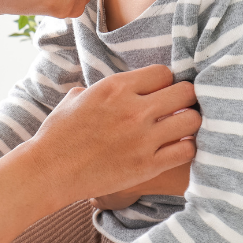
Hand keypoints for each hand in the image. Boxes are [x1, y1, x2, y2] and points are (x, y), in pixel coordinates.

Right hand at [20, 65, 198, 207]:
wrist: (50, 170)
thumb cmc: (59, 133)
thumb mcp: (76, 98)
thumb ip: (100, 89)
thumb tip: (110, 89)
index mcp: (115, 87)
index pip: (164, 72)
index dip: (165, 81)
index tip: (162, 91)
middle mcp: (133, 109)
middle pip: (185, 91)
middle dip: (185, 98)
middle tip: (178, 107)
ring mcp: (142, 138)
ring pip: (192, 120)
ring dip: (189, 122)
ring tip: (180, 128)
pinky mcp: (147, 166)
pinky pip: (186, 151)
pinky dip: (186, 148)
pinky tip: (175, 149)